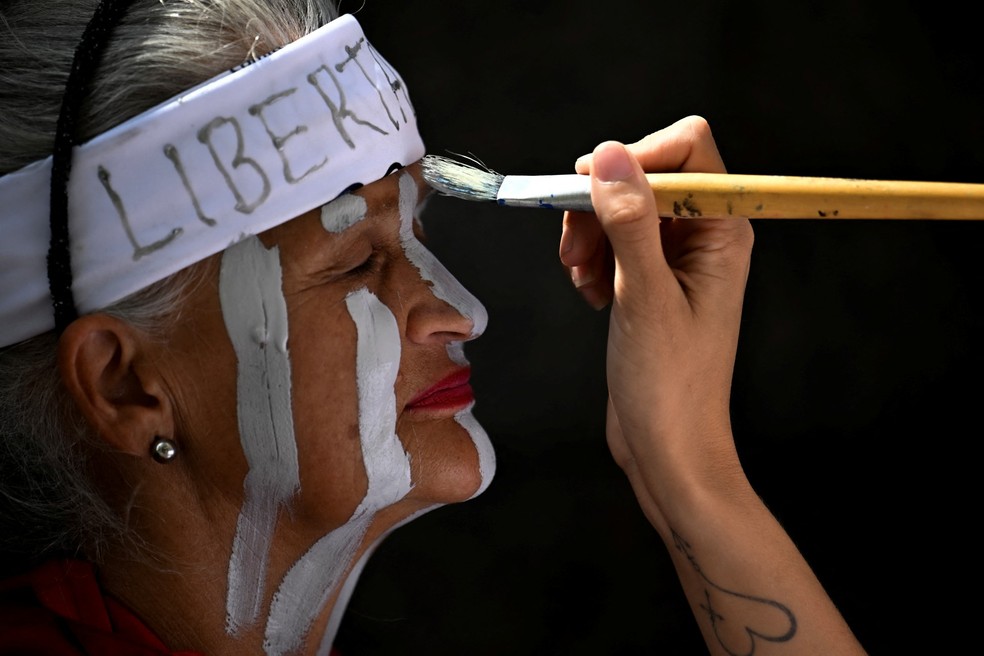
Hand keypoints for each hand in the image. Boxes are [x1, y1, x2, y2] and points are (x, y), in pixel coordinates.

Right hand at [559, 116, 754, 533]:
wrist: (668, 448)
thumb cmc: (671, 386)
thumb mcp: (645, 297)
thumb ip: (630, 222)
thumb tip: (611, 156)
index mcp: (722, 230)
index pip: (688, 148)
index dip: (637, 158)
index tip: (592, 188)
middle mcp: (703, 237)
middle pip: (644, 175)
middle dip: (602, 206)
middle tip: (577, 250)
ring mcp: (675, 259)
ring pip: (620, 208)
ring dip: (590, 237)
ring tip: (585, 282)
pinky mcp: (649, 280)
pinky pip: (612, 242)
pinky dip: (592, 260)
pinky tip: (591, 296)